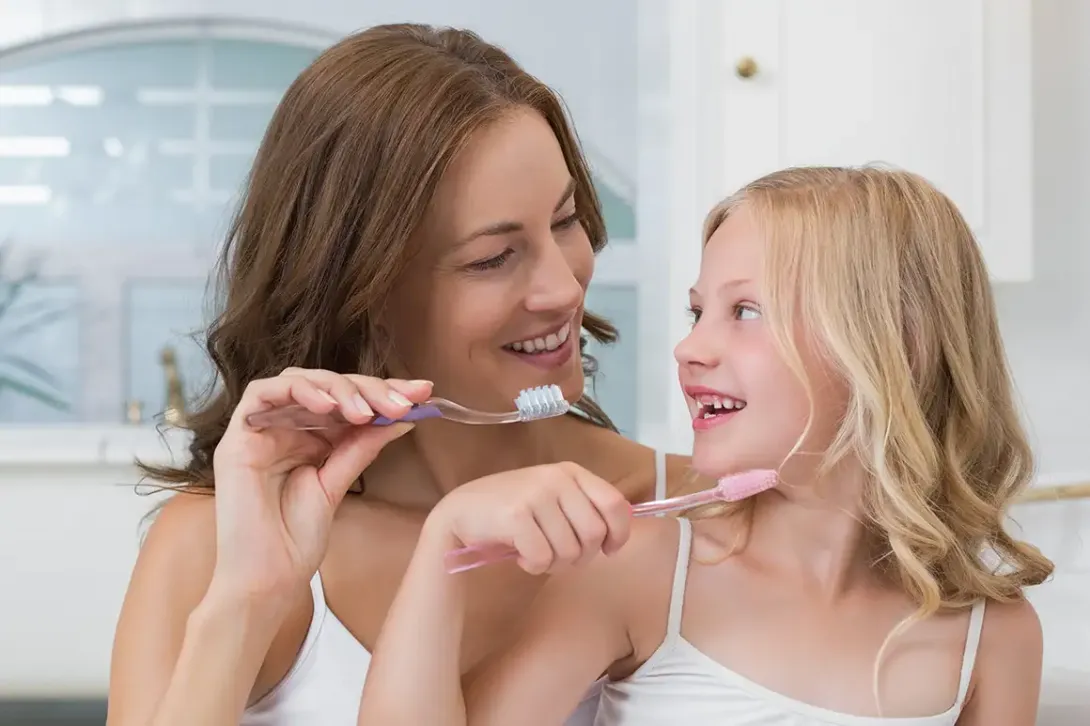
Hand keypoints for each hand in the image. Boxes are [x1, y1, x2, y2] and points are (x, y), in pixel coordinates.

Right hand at [208, 368, 431, 603]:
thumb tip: (405, 416)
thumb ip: (363, 446)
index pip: (348, 399)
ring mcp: (261, 430)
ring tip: (365, 411)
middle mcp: (286, 428)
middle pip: (328, 385)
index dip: (384, 391)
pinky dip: (298, 391)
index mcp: (311, 438)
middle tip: (401, 403)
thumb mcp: (340, 482)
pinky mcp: (238, 437)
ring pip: (299, 380)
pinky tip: (328, 406)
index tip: (422, 394)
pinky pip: (261, 393)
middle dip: (369, 388)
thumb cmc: (297, 539)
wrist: (267, 578)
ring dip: (338, 389)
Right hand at [428, 462, 631, 574]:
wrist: (462, 512)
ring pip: (570, 551)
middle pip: (594, 534)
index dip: (619, 533)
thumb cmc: (513, 511)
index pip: (614, 504)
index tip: (609, 549)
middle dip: (580, 556)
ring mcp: (536, 494)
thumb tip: (616, 538)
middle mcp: (557, 478)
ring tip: (536, 553)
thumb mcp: (552, 498)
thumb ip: (583, 508)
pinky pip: (543, 558)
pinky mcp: (517, 515)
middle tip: (559, 557)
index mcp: (571, 471)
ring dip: (554, 564)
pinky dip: (533, 566)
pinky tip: (520, 556)